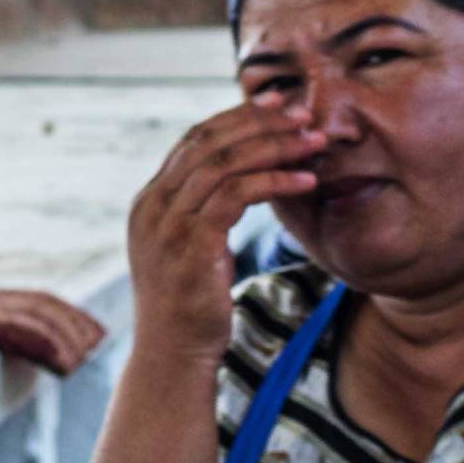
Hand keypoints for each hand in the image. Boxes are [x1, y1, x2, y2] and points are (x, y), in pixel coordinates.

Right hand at [126, 103, 327, 363]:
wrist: (171, 357)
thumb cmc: (190, 308)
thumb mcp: (188, 251)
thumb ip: (200, 214)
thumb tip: (236, 184)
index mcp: (150, 201)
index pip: (192, 140)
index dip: (235, 117)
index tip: (274, 105)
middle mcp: (152, 205)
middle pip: (208, 141)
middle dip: (258, 122)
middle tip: (301, 113)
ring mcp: (167, 223)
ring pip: (224, 162)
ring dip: (274, 146)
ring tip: (313, 141)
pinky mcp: (191, 242)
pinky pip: (237, 194)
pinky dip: (274, 180)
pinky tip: (306, 179)